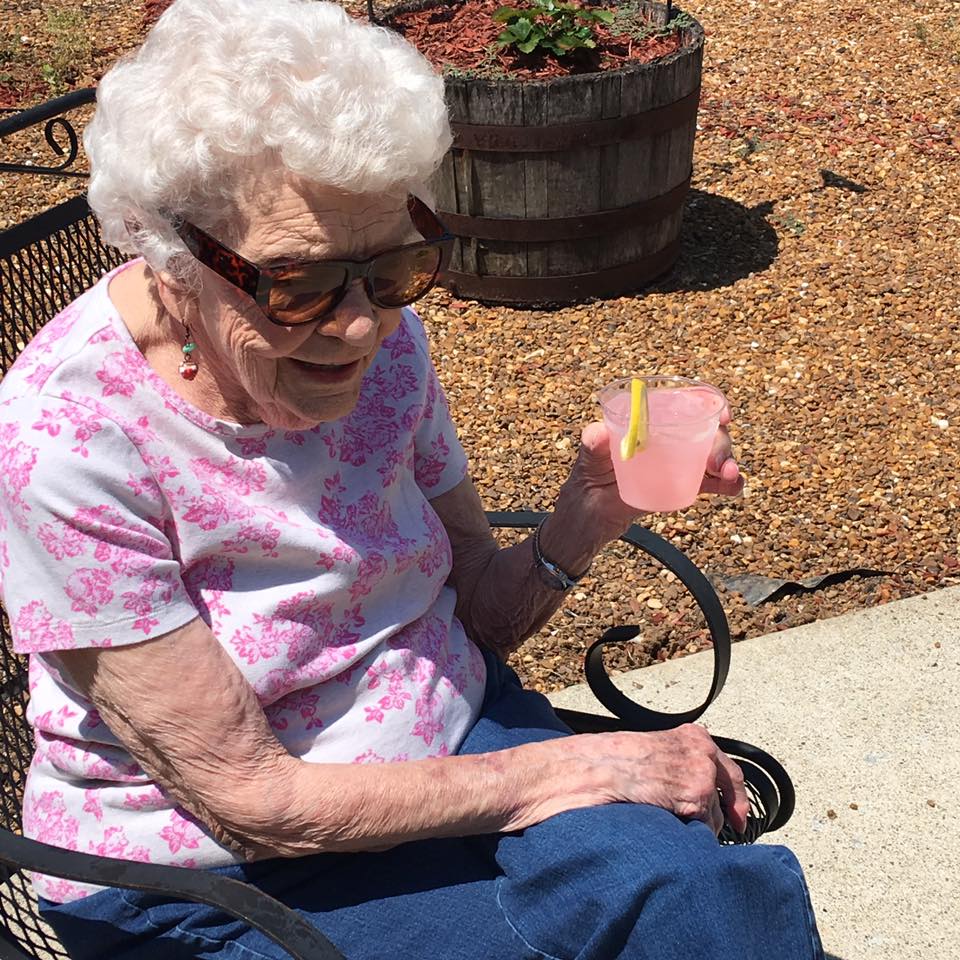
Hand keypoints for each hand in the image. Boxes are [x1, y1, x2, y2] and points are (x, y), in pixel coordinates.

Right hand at [523, 724, 748, 835]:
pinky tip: (670, 829)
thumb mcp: (651, 749)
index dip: (735, 791)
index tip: (738, 810)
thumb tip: (686, 785)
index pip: (727, 765)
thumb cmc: (610, 759)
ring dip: (702, 825)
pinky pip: (703, 828)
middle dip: (732, 810)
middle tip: (737, 828)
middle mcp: (702, 752)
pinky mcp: (695, 799)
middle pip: (731, 788)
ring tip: (675, 826)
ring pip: (716, 814)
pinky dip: (691, 835)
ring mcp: (701, 775)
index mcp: (692, 736)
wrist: (594, 768)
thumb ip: (676, 760)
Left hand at [553, 407, 743, 544]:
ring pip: (712, 454)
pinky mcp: (681, 484)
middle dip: (720, 443)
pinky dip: (726, 483)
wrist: (589, 520)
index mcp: (648, 422)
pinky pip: (709, 481)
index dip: (707, 405)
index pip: (683, 404)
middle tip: (718, 464)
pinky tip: (734, 488)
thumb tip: (598, 433)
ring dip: (727, 462)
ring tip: (729, 477)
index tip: (721, 417)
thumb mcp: (587, 463)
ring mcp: (677, 461)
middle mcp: (667, 437)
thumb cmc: (587, 482)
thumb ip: (591, 447)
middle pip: (704, 430)